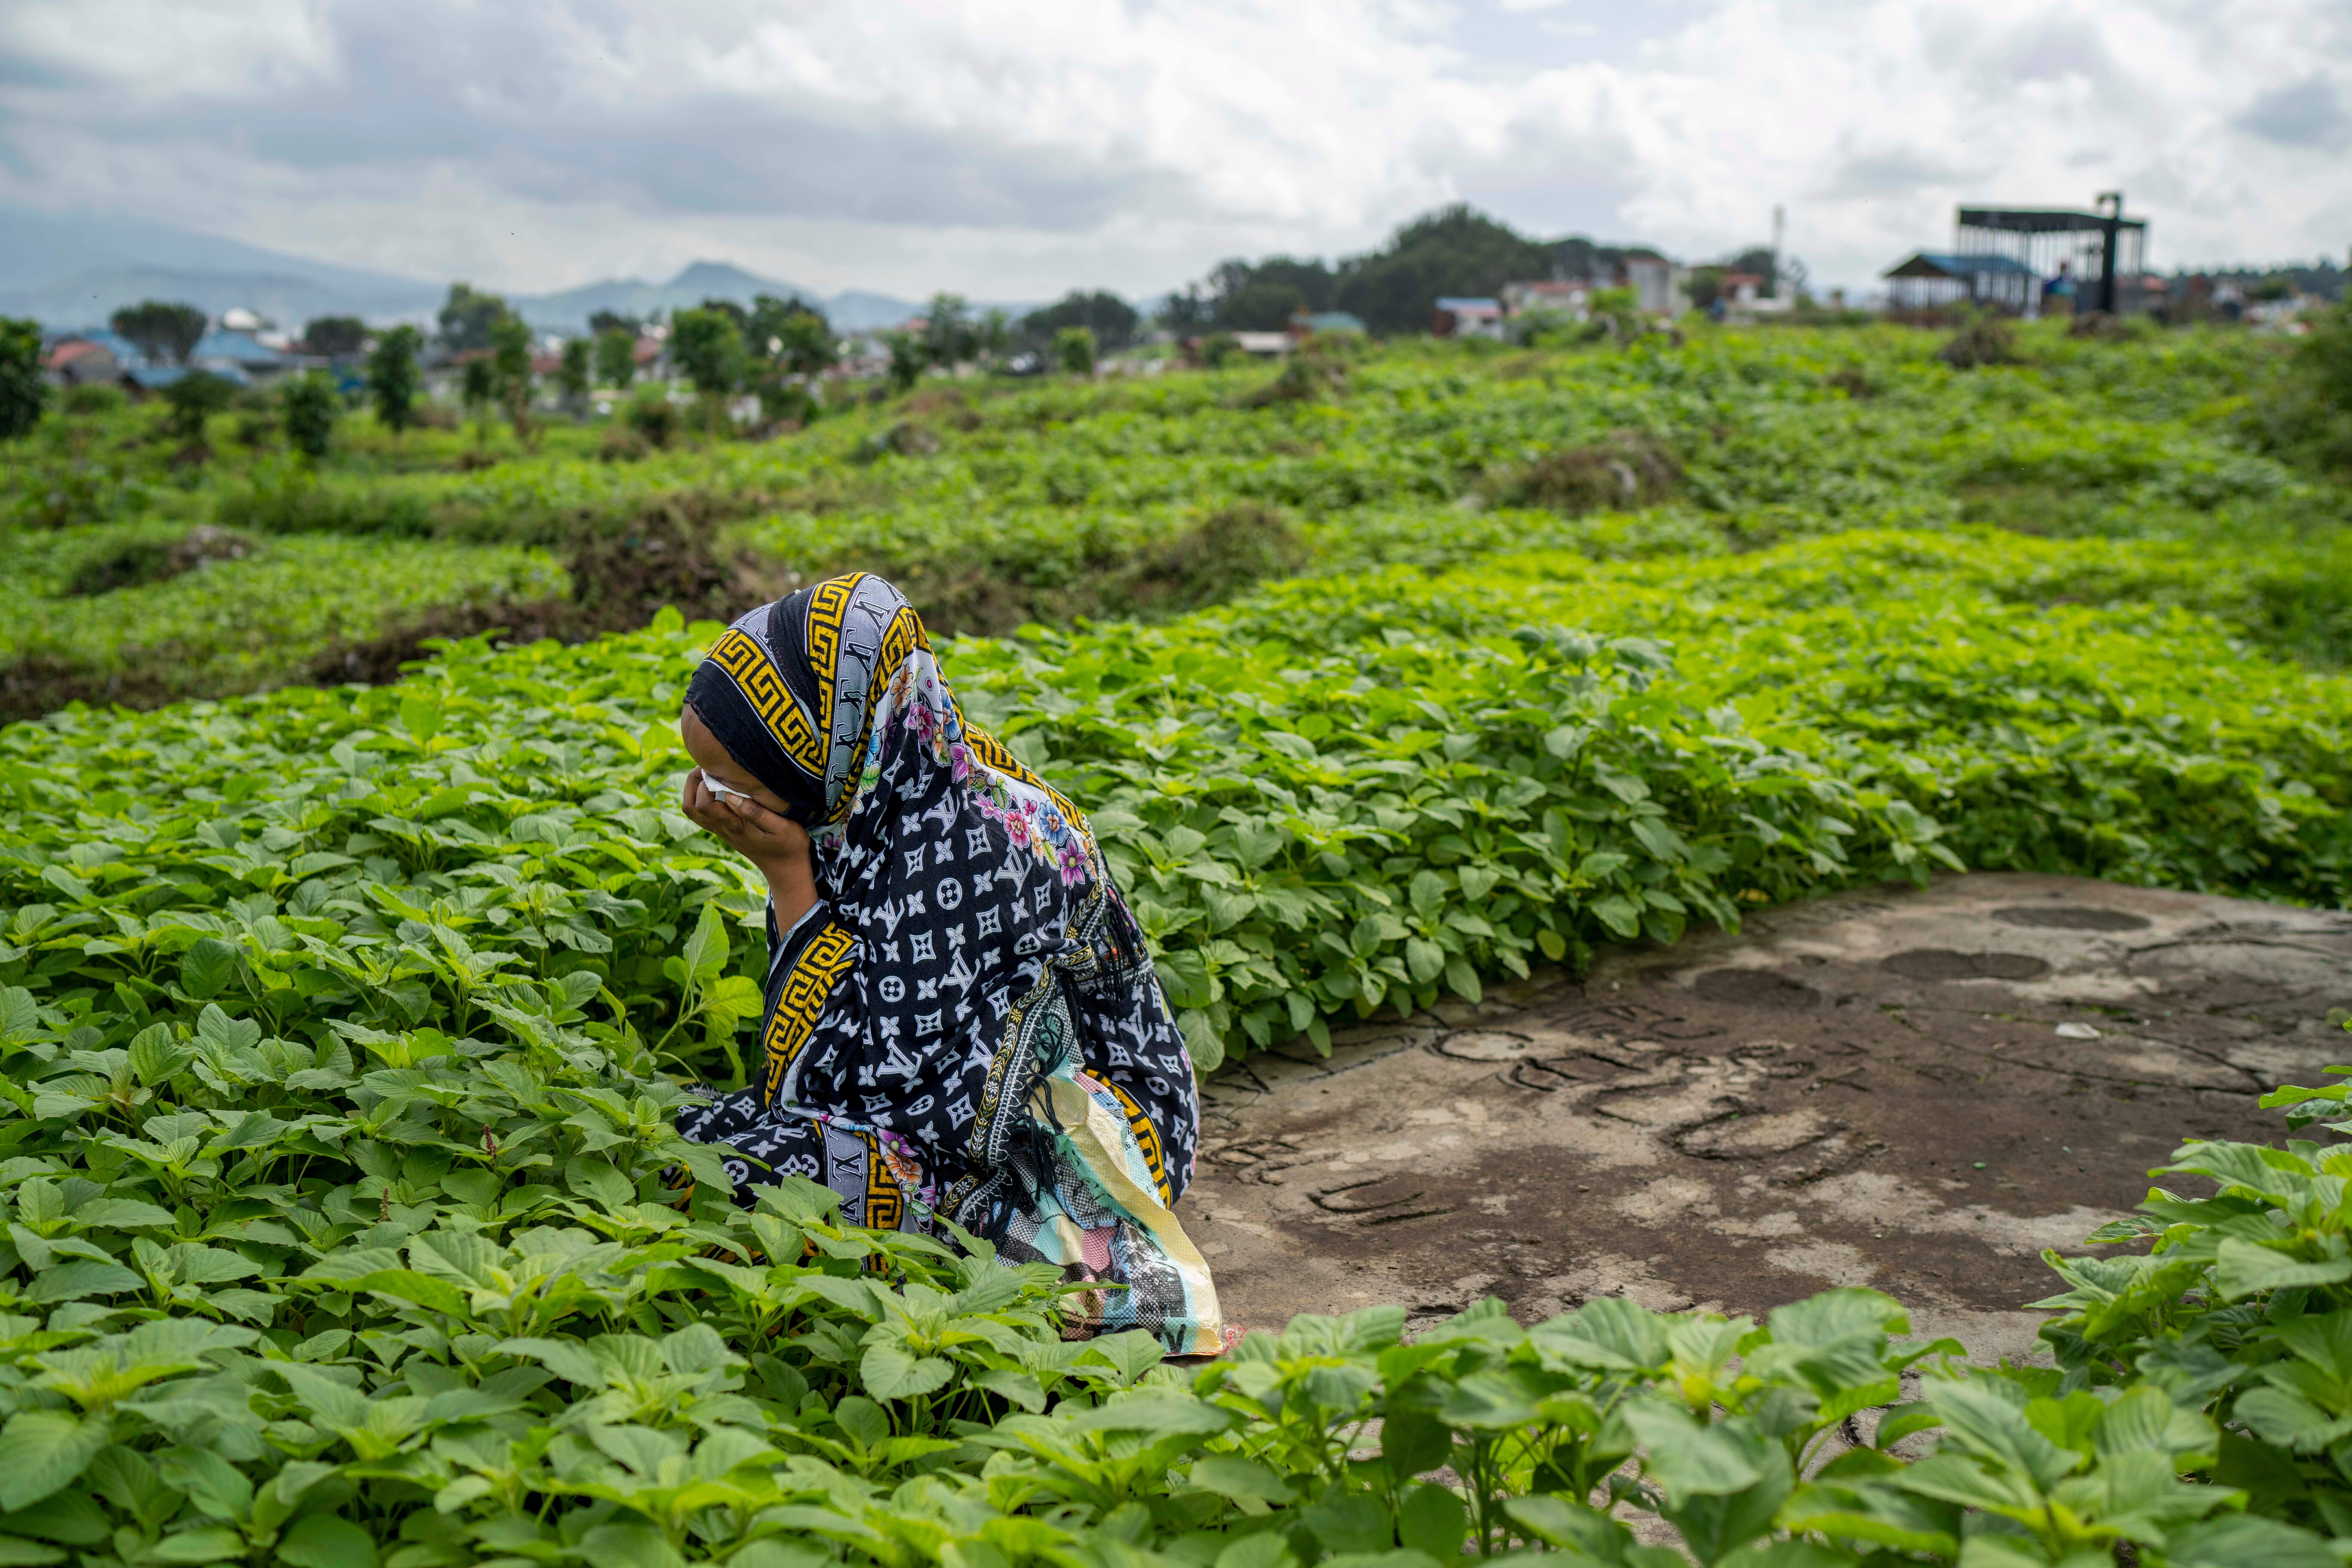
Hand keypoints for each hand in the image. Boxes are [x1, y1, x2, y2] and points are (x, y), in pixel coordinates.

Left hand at [679, 768, 809, 877]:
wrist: (786, 867)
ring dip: (694, 790)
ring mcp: (722, 830)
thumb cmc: (788, 845)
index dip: (703, 784)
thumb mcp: (781, 828)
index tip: (718, 768)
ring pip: (693, 811)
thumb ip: (756, 812)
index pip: (703, 805)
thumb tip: (731, 796)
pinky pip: (702, 814)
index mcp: (734, 825)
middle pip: (690, 807)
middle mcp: (723, 828)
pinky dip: (702, 797)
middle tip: (707, 765)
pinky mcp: (726, 830)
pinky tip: (717, 786)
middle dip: (693, 783)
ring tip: (710, 773)